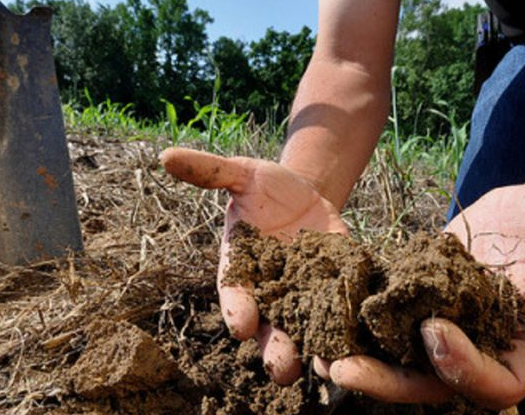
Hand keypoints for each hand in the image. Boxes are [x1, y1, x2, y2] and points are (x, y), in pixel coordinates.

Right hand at [159, 147, 347, 383]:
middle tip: (281, 367)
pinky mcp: (335, 293)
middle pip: (269, 331)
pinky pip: (340, 318)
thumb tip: (165, 156)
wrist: (305, 193)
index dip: (237, 309)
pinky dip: (347, 332)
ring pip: (304, 335)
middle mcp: (269, 293)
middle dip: (275, 350)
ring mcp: (303, 298)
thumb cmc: (265, 187)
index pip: (235, 296)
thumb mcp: (242, 174)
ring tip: (321, 368)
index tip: (240, 324)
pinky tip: (358, 343)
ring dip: (312, 353)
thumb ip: (210, 172)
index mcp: (241, 270)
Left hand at [328, 178, 524, 407]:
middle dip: (389, 382)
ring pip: (397, 356)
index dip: (461, 369)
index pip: (492, 387)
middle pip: (431, 385)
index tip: (434, 330)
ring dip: (358, 356)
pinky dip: (352, 313)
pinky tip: (315, 302)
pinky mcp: (419, 292)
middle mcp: (481, 345)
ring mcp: (447, 322)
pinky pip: (382, 313)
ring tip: (313, 349)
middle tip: (342, 372)